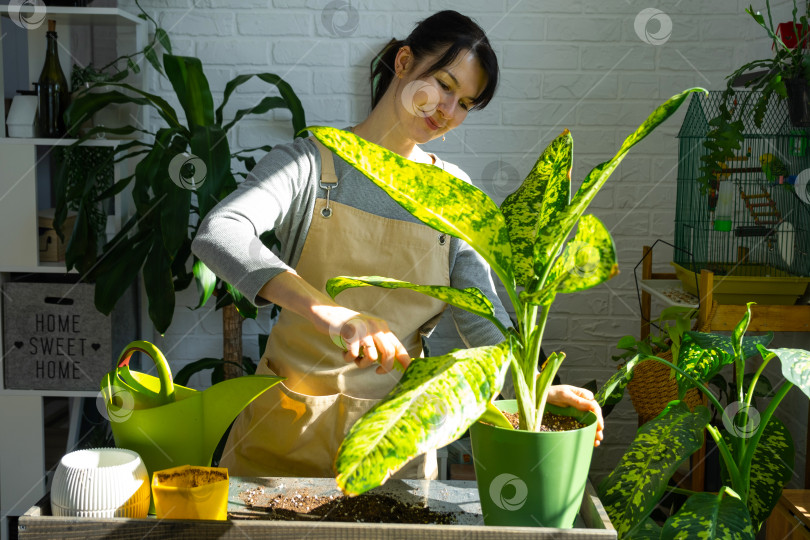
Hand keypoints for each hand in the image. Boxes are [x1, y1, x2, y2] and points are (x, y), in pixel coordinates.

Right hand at [258, 272, 411, 373]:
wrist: (328, 312)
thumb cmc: (348, 327)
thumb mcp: (367, 332)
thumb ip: (377, 344)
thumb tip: (388, 363)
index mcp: (382, 327)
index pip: (398, 345)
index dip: (405, 360)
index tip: (407, 372)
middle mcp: (375, 327)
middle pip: (389, 353)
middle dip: (385, 367)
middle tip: (378, 372)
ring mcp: (363, 329)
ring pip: (371, 357)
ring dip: (362, 364)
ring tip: (354, 358)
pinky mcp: (350, 333)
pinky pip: (353, 355)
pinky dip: (348, 359)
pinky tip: (344, 353)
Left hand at [547, 385, 603, 446]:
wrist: (540, 395)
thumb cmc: (552, 392)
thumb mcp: (564, 395)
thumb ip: (577, 400)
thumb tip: (592, 406)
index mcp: (584, 395)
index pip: (595, 407)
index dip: (598, 417)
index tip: (599, 426)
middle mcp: (583, 403)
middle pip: (594, 416)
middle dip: (597, 427)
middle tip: (599, 437)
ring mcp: (579, 411)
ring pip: (589, 422)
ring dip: (593, 431)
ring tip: (596, 442)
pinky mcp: (573, 417)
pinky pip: (581, 425)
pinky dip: (586, 432)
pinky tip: (589, 440)